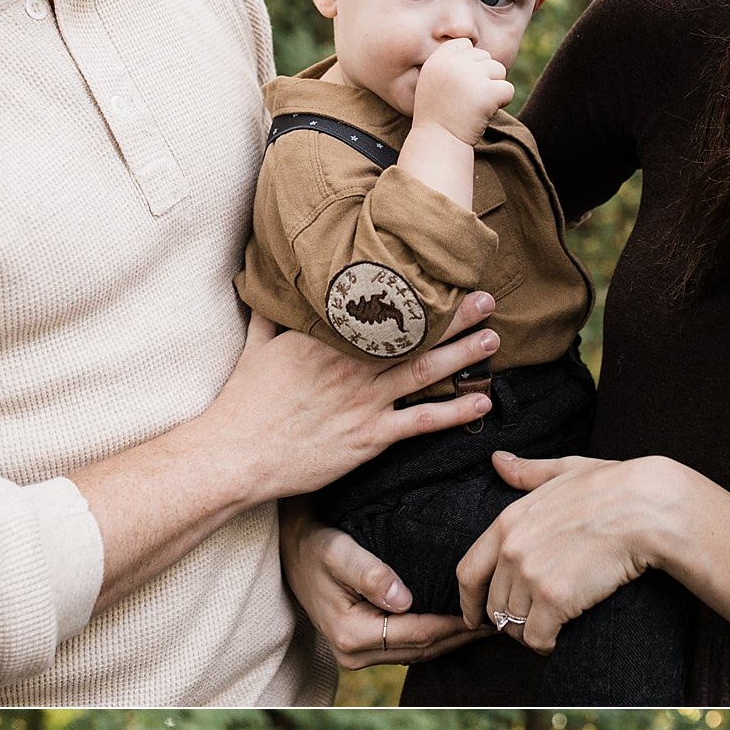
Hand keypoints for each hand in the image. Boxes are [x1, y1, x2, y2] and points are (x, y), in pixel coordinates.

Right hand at [216, 301, 500, 503]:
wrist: (235, 455)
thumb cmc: (244, 402)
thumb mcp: (257, 347)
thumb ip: (273, 313)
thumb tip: (268, 279)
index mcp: (325, 337)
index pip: (379, 307)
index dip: (413, 292)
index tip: (440, 274)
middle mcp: (350, 364)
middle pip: (412, 334)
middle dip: (454, 316)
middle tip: (486, 298)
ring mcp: (362, 401)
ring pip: (425, 372)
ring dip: (463, 355)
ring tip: (493, 339)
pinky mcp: (368, 437)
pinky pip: (420, 423)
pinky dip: (454, 412)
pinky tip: (481, 403)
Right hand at [280, 514, 481, 669]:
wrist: (291, 552)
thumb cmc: (315, 546)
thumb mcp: (338, 551)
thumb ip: (369, 573)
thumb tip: (403, 599)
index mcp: (351, 635)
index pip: (417, 634)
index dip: (453, 625)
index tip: (484, 610)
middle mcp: (354, 654)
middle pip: (422, 649)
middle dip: (461, 636)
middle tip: (499, 619)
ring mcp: (358, 656)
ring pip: (418, 653)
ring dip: (452, 640)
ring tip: (486, 623)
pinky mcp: (363, 649)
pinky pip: (408, 648)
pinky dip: (435, 638)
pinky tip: (458, 625)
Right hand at [410, 38, 515, 143]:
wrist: (438, 143)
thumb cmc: (437, 116)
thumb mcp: (432, 82)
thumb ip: (449, 63)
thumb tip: (473, 46)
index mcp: (438, 59)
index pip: (464, 44)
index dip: (468, 64)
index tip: (461, 85)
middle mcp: (453, 63)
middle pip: (485, 56)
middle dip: (483, 76)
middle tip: (468, 99)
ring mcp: (471, 76)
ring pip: (499, 70)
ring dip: (493, 88)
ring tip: (475, 106)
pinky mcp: (487, 92)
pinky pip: (508, 89)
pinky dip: (502, 102)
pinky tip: (485, 113)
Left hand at [457, 448, 674, 652]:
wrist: (645, 508)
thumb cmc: (612, 487)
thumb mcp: (564, 470)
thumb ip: (527, 473)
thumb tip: (497, 460)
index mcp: (508, 521)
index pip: (468, 572)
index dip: (468, 601)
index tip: (474, 617)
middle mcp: (511, 550)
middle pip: (493, 605)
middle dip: (508, 619)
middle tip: (531, 622)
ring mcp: (531, 575)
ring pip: (513, 625)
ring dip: (529, 632)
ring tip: (549, 628)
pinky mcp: (555, 599)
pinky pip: (537, 637)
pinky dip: (546, 644)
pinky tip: (560, 639)